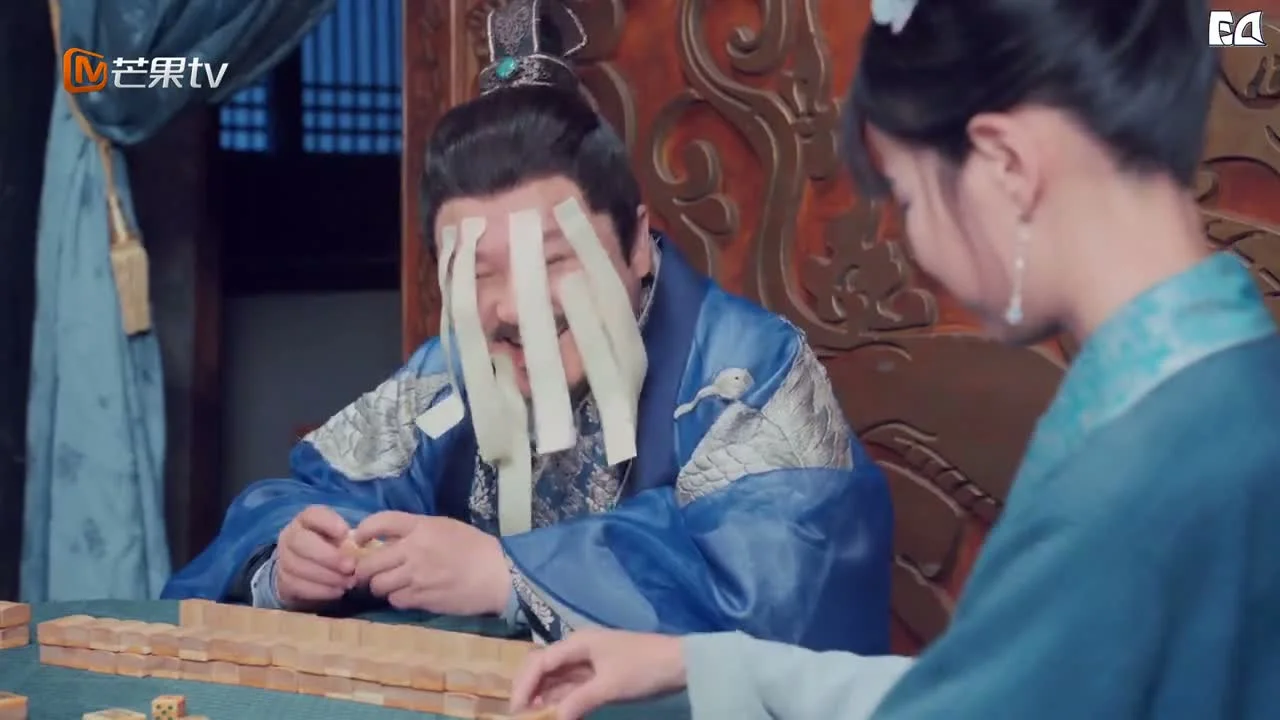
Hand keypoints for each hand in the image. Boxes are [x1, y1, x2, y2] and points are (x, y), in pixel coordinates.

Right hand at [275, 505, 355, 608]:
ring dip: (326, 576)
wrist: (309, 574)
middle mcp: (290, 536)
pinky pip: (297, 586)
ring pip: (297, 566)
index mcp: (306, 520)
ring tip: (348, 583)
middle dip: (327, 555)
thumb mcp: (342, 540)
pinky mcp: (283, 581)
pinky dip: (320, 590)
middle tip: (350, 567)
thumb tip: (365, 549)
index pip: (312, 514)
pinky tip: (337, 592)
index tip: (345, 533)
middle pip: (300, 541)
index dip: (328, 522)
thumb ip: (350, 540)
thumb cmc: (333, 551)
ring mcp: (283, 559)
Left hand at [351, 512, 509, 615]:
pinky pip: (395, 600)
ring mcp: (416, 577)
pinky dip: (396, 598)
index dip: (363, 531)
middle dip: (363, 569)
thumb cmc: (474, 547)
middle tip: (366, 572)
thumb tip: (386, 540)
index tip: (359, 540)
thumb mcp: (445, 527)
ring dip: (380, 586)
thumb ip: (416, 531)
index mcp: (421, 527)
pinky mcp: (422, 599)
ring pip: (378, 585)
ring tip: (389, 585)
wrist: (498, 575)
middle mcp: (414, 550)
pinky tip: (407, 594)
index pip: (380, 522)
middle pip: (369, 563)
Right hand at [509, 629, 686, 719]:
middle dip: (528, 690)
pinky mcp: (598, 674)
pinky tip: (553, 713)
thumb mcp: (610, 687)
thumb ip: (578, 701)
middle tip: (521, 715)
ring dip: (543, 697)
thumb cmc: (643, 668)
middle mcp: (578, 649)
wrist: (680, 663)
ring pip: (555, 679)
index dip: (524, 686)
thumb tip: (554, 719)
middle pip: (542, 668)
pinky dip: (560, 700)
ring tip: (534, 718)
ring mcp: (588, 662)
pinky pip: (570, 687)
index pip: (539, 662)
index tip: (516, 711)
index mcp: (577, 643)